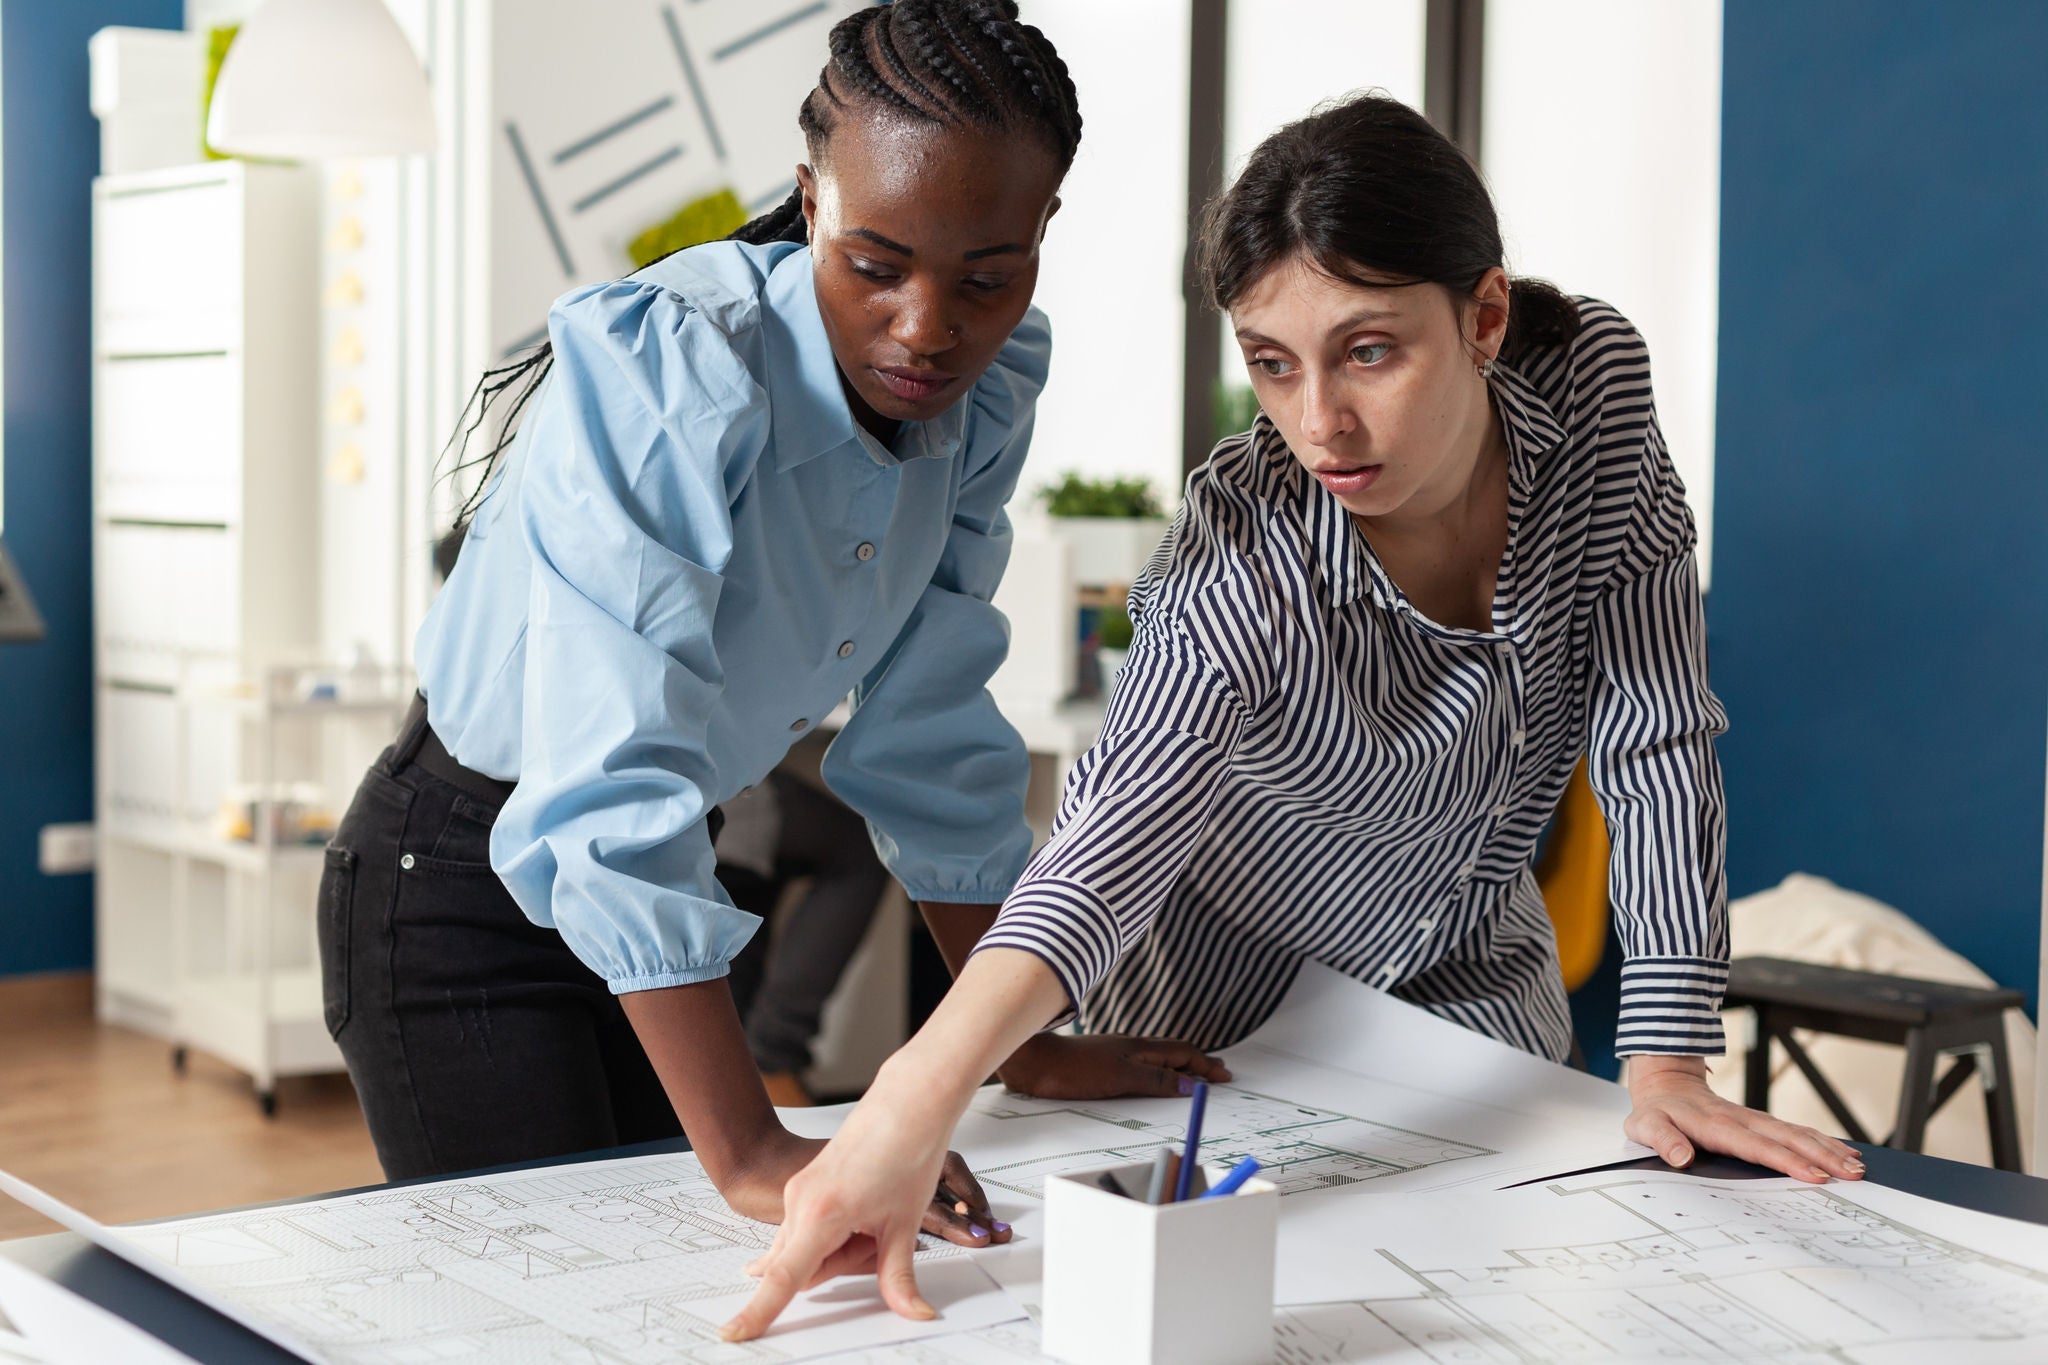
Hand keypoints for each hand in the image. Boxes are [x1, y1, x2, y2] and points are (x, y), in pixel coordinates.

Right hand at [722, 1076, 974, 1340]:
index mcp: (821, 1214)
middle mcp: (801, 1201)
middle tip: (882, 1232)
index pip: (784, 1278)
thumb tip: (911, 1311)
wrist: (908, 1103)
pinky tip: (864, 1208)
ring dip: (844, 1244)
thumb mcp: (904, 1225)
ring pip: (812, 1246)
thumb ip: (898, 1278)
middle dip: (846, 1261)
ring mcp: (801, 1191)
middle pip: (808, 1265)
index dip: (759, 1312)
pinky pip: (813, 1226)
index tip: (734, 1333)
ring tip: (878, 1213)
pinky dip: (836, 1230)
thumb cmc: (907, 1149)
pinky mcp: (807, 1184)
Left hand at [996, 1032, 1232, 1099]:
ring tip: (1192, 1078)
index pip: (1183, 1053)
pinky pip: (1139, 1068)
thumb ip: (1157, 1079)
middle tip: (1218, 1074)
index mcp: (1141, 1049)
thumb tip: (1192, 1085)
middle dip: (1198, 1063)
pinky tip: (1150, 1082)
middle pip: (1173, 1054)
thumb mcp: (1122, 1076)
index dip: (1206, 1065)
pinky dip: (1157, 1074)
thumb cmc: (1076, 1068)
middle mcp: (1131, 1049)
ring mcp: (1115, 1056)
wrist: (1034, 1062)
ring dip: (1179, 1067)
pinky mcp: (1100, 1067)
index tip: (1225, 1076)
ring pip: (1156, 1059)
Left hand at [1624, 1055, 1865, 1183]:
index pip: (1758, 1147)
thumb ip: (1663, 1141)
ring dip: (1829, 1149)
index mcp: (1717, 1127)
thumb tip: (1681, 1158)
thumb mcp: (1647, 1126)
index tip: (1815, 1175)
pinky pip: (1796, 1131)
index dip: (1787, 1161)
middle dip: (1823, 1156)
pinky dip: (1822, 1140)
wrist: (1665, 1084)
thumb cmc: (1657, 1111)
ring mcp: (1755, 1120)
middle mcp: (1743, 1121)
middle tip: (1854, 1175)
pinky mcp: (1760, 1122)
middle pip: (1789, 1139)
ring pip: (1798, 1133)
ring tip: (1858, 1167)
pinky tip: (1844, 1151)